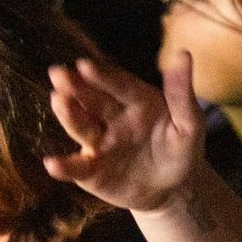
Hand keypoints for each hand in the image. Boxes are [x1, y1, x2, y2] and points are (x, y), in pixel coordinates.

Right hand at [43, 52, 203, 216]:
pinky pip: (76, 167)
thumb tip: (182, 53)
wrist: (174, 188)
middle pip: (91, 100)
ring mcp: (98, 142)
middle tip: (58, 74)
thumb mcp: (188, 123)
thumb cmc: (181, 149)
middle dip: (74, 87)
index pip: (117, 85)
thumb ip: (181, 93)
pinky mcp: (91, 170)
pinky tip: (52, 164)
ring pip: (81, 127)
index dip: (102, 76)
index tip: (85, 65)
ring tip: (58, 102)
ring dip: (68, 115)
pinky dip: (64, 166)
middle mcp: (111, 117)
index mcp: (135, 100)